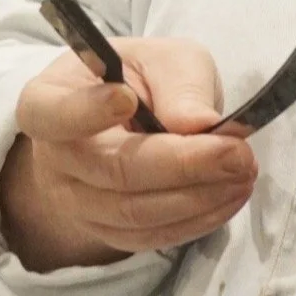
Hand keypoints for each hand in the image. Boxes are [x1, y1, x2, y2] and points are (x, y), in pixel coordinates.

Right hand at [0, 38, 257, 272]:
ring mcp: (76, 202)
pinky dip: (196, 220)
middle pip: (113, 171)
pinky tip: (230, 196)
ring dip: (199, 198)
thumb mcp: (165, 58)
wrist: (129, 116)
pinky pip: (149, 236)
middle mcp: (55, 159)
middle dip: (183, 165)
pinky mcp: (107, 230)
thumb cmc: (143, 79)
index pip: (54, 113)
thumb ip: (180, 83)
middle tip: (239, 153)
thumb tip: (199, 124)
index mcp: (50, 100)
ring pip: (135, 213)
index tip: (126, 99)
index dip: (87, 111)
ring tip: (245, 172)